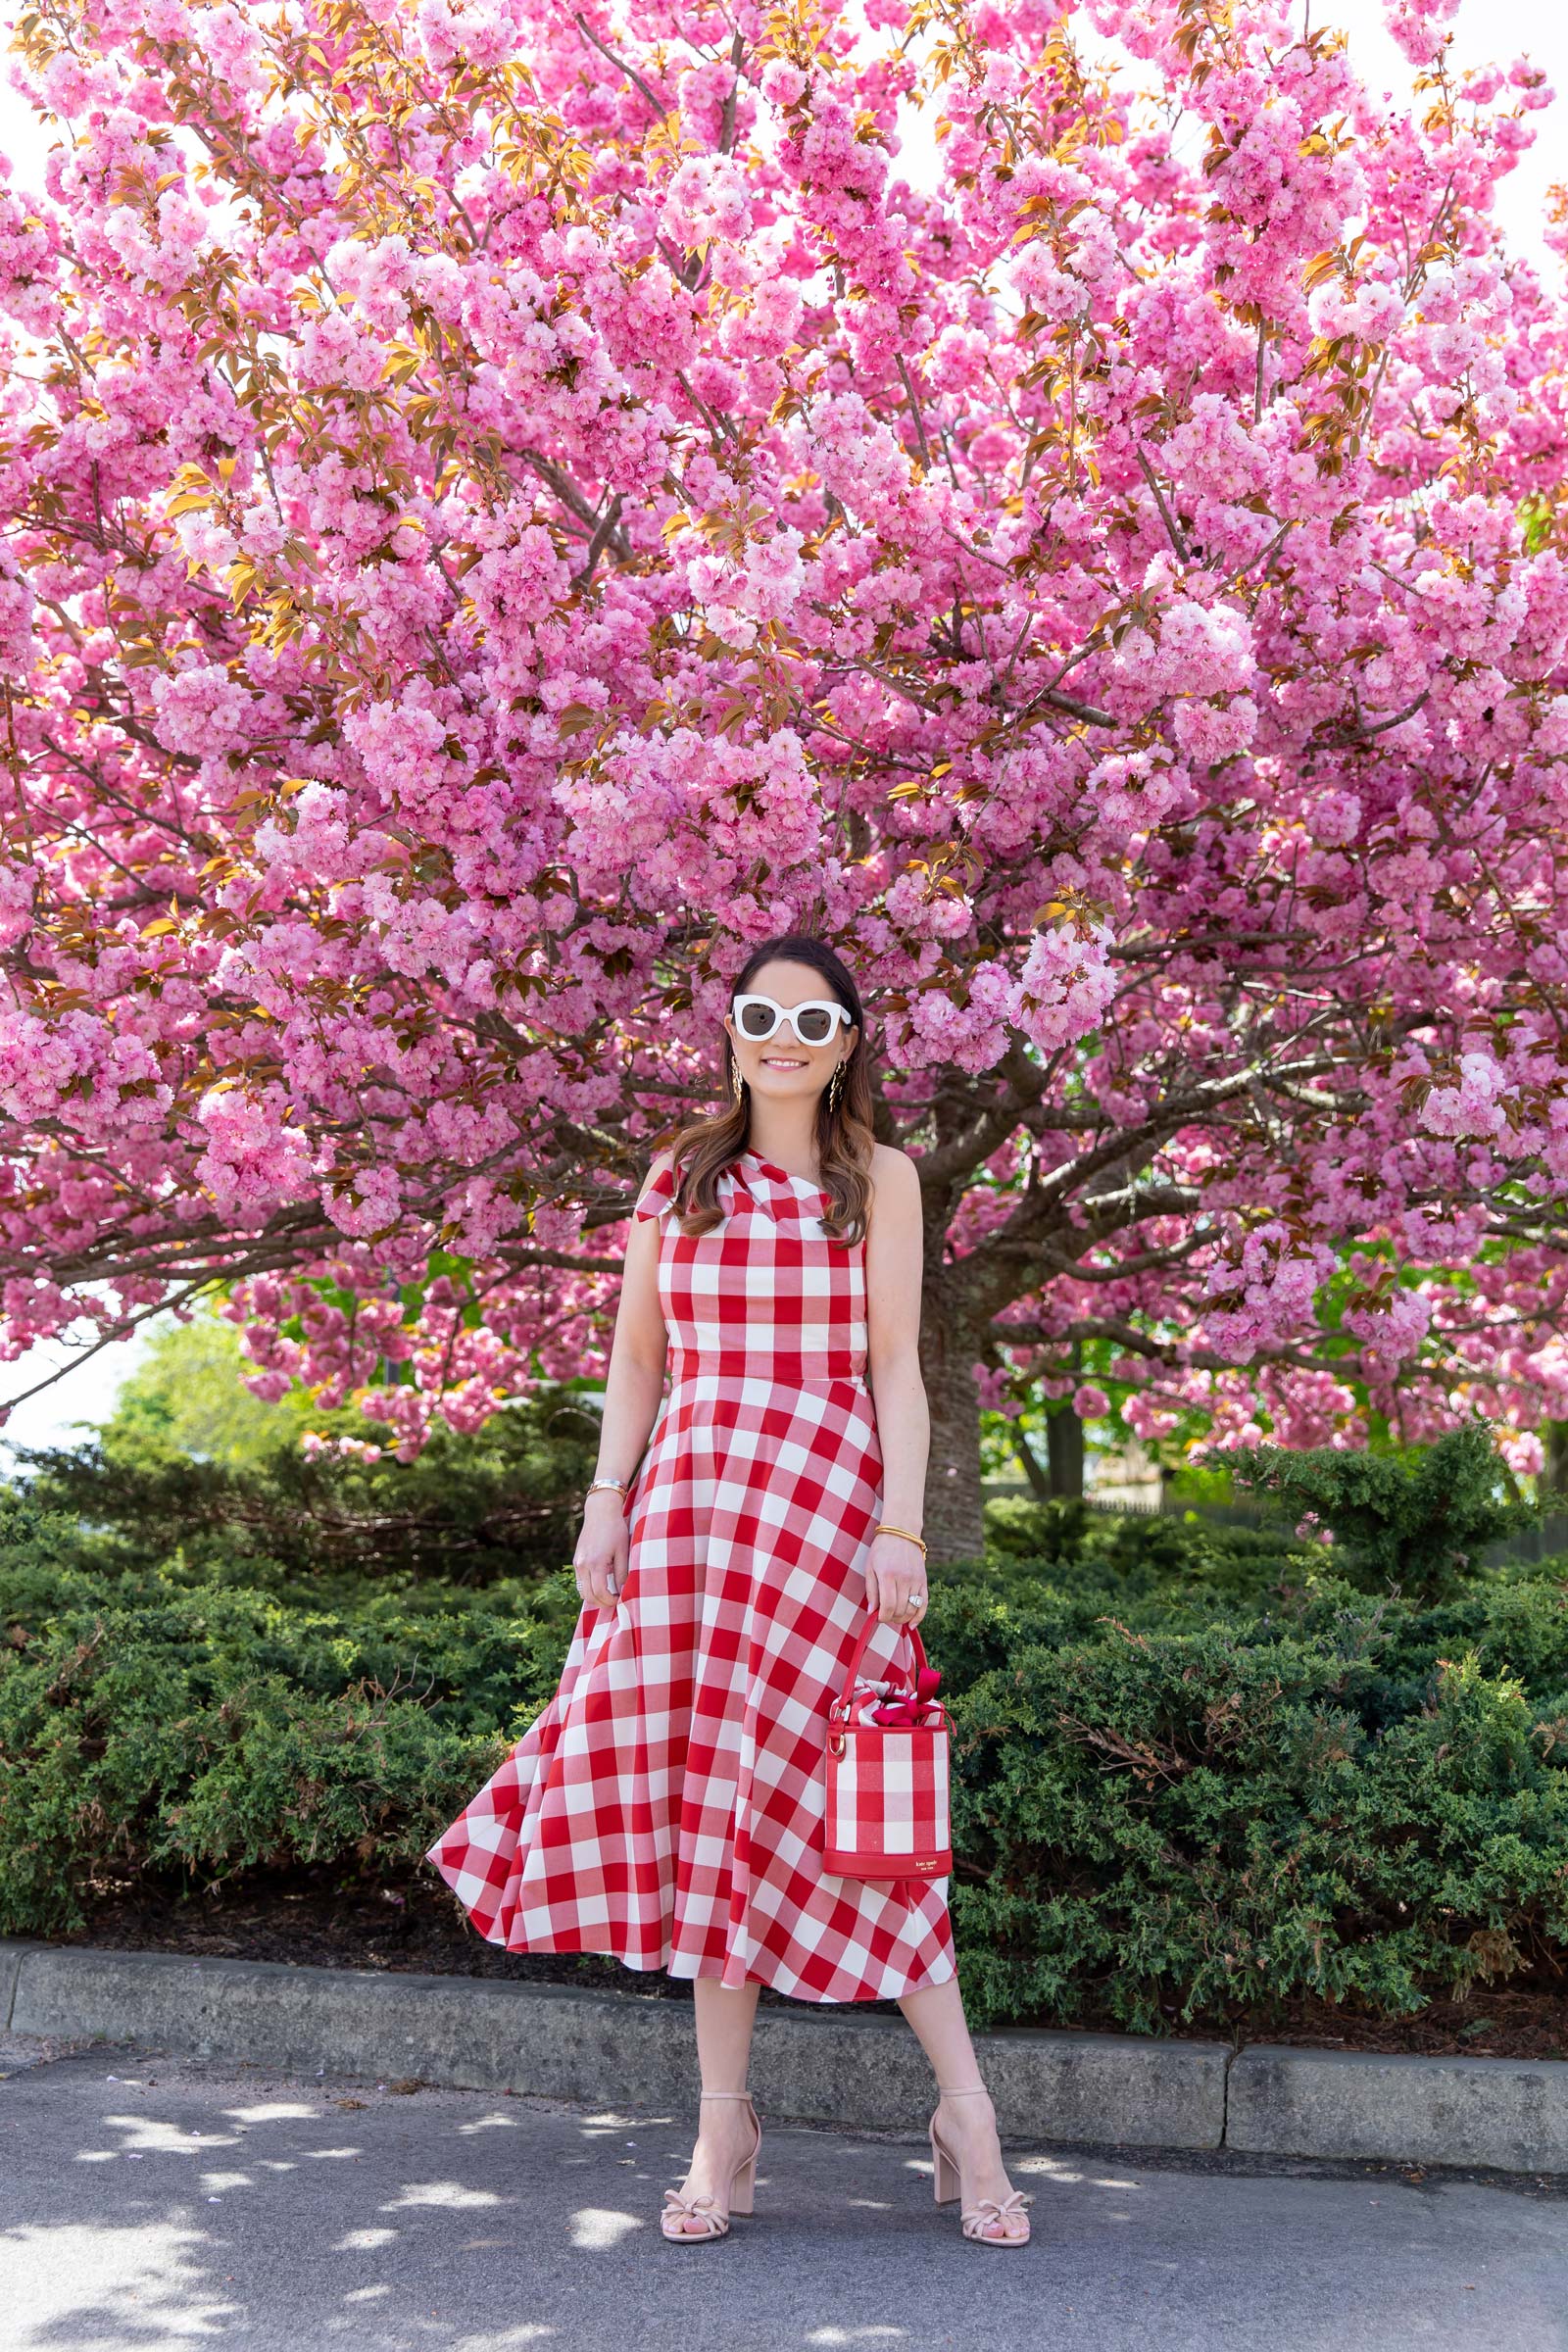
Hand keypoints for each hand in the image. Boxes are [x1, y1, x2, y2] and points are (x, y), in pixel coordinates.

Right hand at [573, 1488, 628, 1609]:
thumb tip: (623, 1591)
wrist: (600, 1512)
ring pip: (582, 1590)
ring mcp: (577, 1563)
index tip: (620, 1600)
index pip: (599, 1593)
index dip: (610, 1601)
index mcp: (596, 1563)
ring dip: (594, 1596)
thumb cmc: (615, 1530)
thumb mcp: (623, 1551)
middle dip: (601, 1603)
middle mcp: (583, 1565)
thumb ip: (622, 1573)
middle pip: (588, 1596)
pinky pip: (580, 1581)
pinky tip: (602, 1584)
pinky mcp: (576, 1560)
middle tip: (615, 1601)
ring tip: (609, 1594)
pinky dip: (589, 1587)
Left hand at [864, 1529, 927, 1626]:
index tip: (877, 1618)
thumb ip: (871, 1591)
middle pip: (900, 1610)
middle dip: (891, 1618)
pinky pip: (924, 1603)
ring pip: (912, 1609)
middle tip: (885, 1616)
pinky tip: (912, 1624)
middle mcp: (904, 1578)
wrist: (901, 1532)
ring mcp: (916, 1579)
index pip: (888, 1606)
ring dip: (903, 1618)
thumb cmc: (881, 1550)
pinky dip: (919, 1616)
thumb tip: (871, 1612)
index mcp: (887, 1575)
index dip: (882, 1617)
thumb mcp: (870, 1567)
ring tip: (895, 1617)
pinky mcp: (924, 1580)